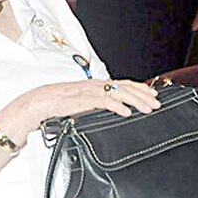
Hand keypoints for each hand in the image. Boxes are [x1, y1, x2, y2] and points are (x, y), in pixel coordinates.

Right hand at [1, 79, 160, 146]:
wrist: (41, 102)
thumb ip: (96, 104)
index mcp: (96, 85)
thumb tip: (111, 110)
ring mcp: (91, 92)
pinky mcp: (84, 100)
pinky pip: (105, 103)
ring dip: (136, 101)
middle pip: (125, 88)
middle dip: (143, 95)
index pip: (123, 84)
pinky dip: (118, 107)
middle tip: (157, 103)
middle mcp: (96, 85)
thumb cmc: (59, 105)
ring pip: (120, 93)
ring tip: (147, 108)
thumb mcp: (82, 103)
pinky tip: (127, 113)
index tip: (152, 94)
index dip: (139, 88)